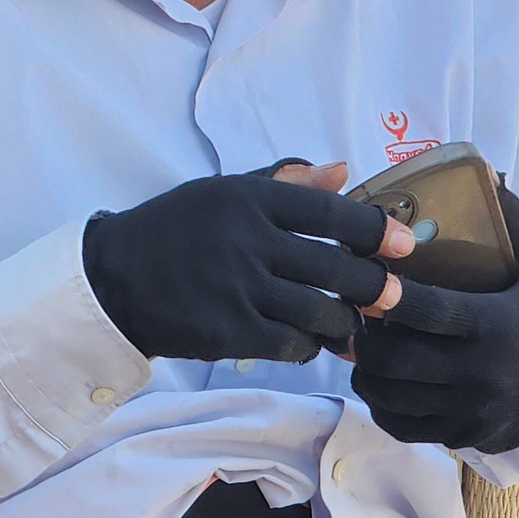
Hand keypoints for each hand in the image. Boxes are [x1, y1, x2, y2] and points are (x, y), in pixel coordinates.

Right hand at [83, 160, 409, 364]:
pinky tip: (308, 341)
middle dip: (374, 286)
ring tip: (350, 323)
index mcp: (248, 198)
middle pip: (336, 267)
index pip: (331, 213)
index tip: (405, 244)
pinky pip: (291, 344)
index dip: (376, 230)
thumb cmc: (174, 230)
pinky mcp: (227, 330)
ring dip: (344, 322)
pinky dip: (309, 346)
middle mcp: (246, 239)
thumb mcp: (221, 191)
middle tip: (391, 296)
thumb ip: (285, 181)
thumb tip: (345, 171)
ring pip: (319, 312)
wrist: (113, 279)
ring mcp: (237, 288)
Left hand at [348, 185, 518, 460]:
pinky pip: (409, 427)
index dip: (383, 295)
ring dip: (365, 371)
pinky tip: (379, 380)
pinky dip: (384, 405)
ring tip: (355, 342)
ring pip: (393, 398)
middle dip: (361, 337)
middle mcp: (483, 374)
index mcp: (498, 325)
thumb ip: (515, 220)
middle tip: (347, 311)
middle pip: (396, 360)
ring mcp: (475, 411)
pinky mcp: (471, 435)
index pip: (425, 312)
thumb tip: (484, 169)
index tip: (360, 277)